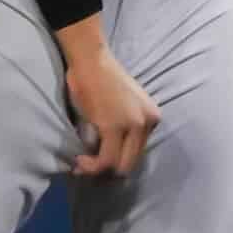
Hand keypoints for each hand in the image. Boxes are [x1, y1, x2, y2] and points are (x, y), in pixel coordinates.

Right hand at [58, 26, 160, 176]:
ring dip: (97, 171)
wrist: (90, 60)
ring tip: (81, 165)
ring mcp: (134, 125)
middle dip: (109, 172)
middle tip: (86, 169)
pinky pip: (105, 160)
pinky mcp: (114, 127)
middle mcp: (149, 122)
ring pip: (119, 165)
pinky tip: (80, 161)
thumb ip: (123, 129)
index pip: (137, 152)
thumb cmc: (100, 79)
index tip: (97, 161)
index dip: (117, 161)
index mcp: (152, 117)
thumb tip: (109, 155)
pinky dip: (91, 166)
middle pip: (131, 162)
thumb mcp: (122, 107)